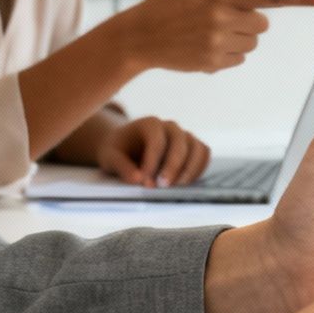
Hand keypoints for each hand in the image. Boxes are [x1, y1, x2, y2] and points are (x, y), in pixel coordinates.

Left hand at [95, 115, 210, 186]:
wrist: (126, 146)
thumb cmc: (118, 150)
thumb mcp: (110, 157)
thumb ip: (122, 167)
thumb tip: (138, 179)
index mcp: (150, 124)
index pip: (156, 140)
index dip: (153, 162)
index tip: (146, 182)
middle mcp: (170, 127)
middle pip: (180, 143)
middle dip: (172, 167)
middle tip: (162, 187)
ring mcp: (184, 136)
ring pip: (197, 148)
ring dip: (189, 170)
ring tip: (175, 188)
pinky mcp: (193, 148)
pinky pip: (204, 155)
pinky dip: (198, 170)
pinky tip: (184, 184)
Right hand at [112, 0, 313, 73]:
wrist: (139, 36)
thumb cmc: (171, 2)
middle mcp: (224, 18)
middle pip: (263, 25)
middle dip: (248, 21)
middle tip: (220, 17)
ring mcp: (217, 42)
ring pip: (252, 44)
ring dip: (238, 39)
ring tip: (207, 32)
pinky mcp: (212, 63)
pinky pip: (237, 60)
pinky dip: (225, 55)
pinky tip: (201, 46)